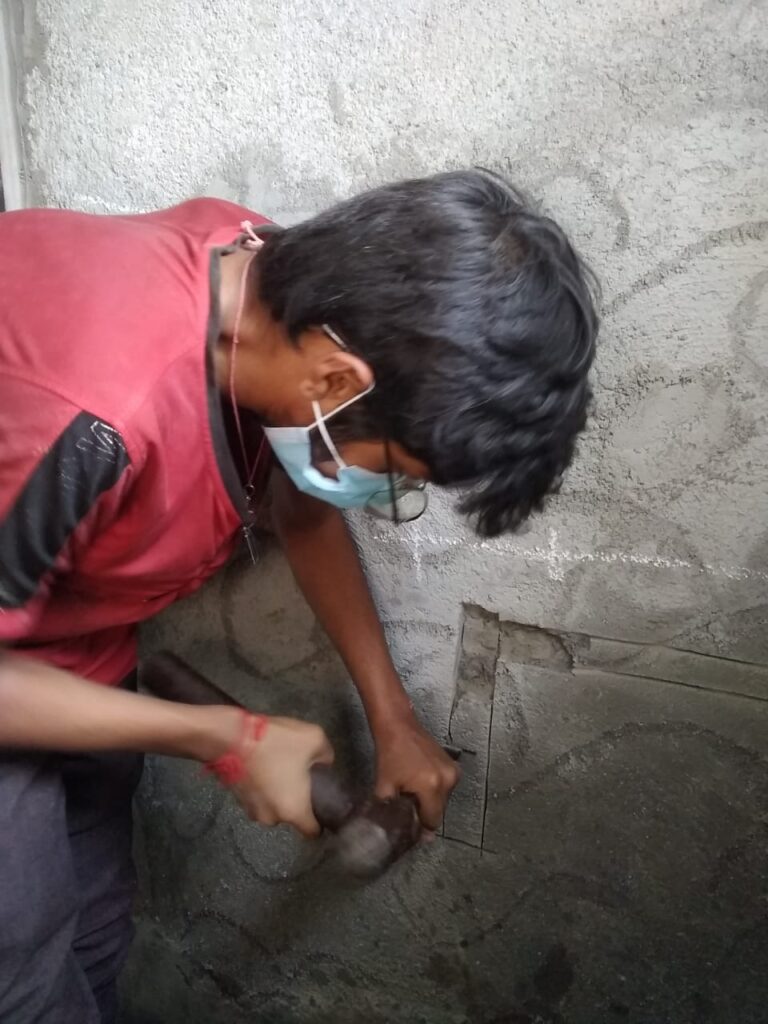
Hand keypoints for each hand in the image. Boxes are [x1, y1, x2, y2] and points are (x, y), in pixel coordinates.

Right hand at [231, 716, 333, 836]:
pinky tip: (263, 765)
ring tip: (278, 766)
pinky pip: (259, 797)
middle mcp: (271, 818)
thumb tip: (325, 763)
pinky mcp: (237, 799)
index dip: (321, 820)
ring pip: (274, 805)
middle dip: (297, 799)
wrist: (230, 736)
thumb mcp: (314, 738)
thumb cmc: (275, 742)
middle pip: (291, 815)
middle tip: (299, 775)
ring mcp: (251, 810)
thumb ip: (326, 756)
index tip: (322, 803)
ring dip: (277, 792)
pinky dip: (262, 786)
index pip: (312, 832)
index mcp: (294, 811)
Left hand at [373, 711, 459, 830]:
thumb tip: (400, 833)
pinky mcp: (453, 765)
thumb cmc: (390, 753)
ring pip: (443, 800)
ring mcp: (453, 771)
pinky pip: (445, 787)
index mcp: (432, 787)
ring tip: (412, 790)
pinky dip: (434, 789)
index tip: (409, 825)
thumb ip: (392, 813)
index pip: (432, 821)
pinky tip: (420, 781)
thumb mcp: (385, 787)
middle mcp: (448, 780)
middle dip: (424, 812)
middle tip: (407, 804)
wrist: (398, 726)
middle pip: (439, 811)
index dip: (420, 827)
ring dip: (429, 801)